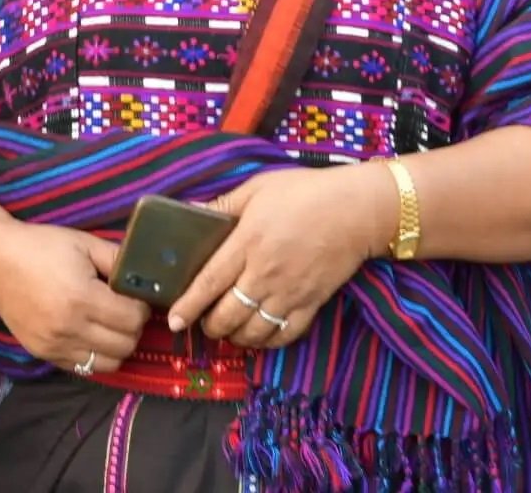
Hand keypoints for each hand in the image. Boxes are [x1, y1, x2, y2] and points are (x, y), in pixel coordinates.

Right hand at [0, 222, 149, 375]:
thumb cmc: (40, 246)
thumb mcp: (84, 243)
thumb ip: (118, 259)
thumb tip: (147, 275)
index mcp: (82, 298)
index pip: (133, 319)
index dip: (142, 307)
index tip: (135, 295)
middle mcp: (69, 328)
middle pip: (126, 345)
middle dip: (134, 327)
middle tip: (126, 309)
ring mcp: (55, 346)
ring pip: (109, 364)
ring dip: (118, 345)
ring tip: (110, 324)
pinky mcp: (44, 354)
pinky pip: (85, 368)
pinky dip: (96, 354)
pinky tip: (91, 333)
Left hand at [168, 164, 386, 348]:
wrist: (358, 209)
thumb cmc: (306, 192)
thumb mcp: (258, 188)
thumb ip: (223, 205)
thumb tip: (189, 212)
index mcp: (248, 243)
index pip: (208, 282)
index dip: (188, 305)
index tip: (173, 320)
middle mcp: (265, 274)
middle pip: (228, 314)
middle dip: (209, 325)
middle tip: (203, 322)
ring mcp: (289, 292)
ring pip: (253, 331)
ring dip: (235, 336)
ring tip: (228, 330)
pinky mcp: (312, 303)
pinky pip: (285, 335)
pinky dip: (268, 342)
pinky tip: (259, 335)